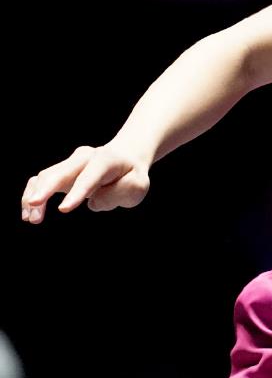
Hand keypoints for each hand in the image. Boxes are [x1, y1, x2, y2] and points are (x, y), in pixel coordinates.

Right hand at [22, 144, 150, 222]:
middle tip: (34, 207)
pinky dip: (31, 195)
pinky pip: (39, 181)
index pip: (89, 177)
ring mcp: (69, 163)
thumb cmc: (130, 176)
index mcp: (105, 160)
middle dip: (45, 189)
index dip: (76, 193)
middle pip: (60, 172)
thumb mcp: (137, 186)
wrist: (124, 159)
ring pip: (45, 176)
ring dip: (35, 197)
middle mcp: (83, 157)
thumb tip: (92, 202)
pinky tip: (29, 214)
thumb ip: (119, 193)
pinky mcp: (59, 172)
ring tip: (33, 220)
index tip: (63, 210)